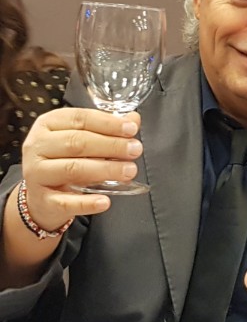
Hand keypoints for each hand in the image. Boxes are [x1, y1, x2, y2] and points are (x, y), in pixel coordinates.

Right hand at [19, 108, 142, 229]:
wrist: (42, 196)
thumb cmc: (65, 160)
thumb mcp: (83, 140)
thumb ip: (109, 130)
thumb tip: (134, 119)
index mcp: (48, 124)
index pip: (80, 118)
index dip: (108, 123)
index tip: (132, 129)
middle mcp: (38, 147)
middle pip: (77, 142)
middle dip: (111, 145)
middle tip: (135, 150)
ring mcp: (36, 174)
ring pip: (72, 169)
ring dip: (105, 169)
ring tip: (129, 171)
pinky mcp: (42, 200)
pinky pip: (66, 202)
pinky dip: (87, 203)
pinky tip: (105, 201)